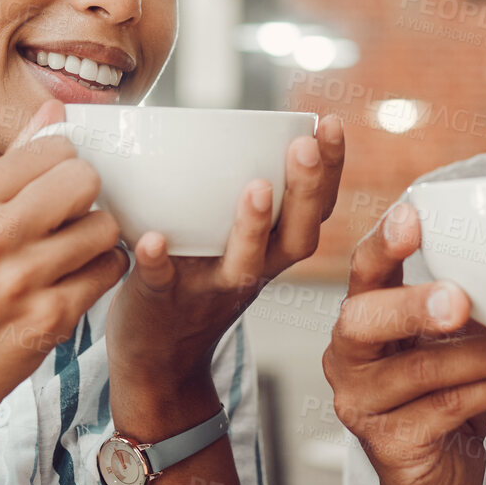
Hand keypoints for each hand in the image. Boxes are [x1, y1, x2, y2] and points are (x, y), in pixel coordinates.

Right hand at [0, 99, 128, 428]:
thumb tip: (56, 108)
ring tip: (72, 255)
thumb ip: (13, 163)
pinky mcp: (51, 317)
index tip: (56, 190)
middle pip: (85, 179)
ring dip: (99, 240)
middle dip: (89, 198)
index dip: (66, 166)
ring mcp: (21, 280)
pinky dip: (103, 273)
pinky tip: (77, 282)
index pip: (52, 148)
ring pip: (105, 227)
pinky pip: (110, 270)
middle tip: (71, 220)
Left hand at [105, 117, 345, 424]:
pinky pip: (163, 282)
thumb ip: (244, 198)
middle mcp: (253, 271)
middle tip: (304, 146)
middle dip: (306, 190)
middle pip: (295, 236)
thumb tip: (236, 121)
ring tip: (257, 188)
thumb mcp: (237, 248)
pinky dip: (159, 260)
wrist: (158, 363)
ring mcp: (209, 289)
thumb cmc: (196, 286)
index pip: (317, 209)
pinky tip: (153, 238)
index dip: (332, 169)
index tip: (331, 123)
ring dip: (252, 226)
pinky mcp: (162, 301)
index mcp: (274, 252)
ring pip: (242, 263)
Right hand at [323, 201, 485, 484]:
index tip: (411, 214)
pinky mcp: (389, 445)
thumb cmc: (444, 396)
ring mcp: (361, 404)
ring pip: (423, 369)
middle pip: (365, 321)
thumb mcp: (451, 343)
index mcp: (361, 317)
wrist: (437, 480)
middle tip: (460, 300)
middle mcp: (347, 358)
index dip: (383, 243)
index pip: (363, 271)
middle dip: (413, 305)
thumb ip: (470, 308)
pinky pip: (450, 407)